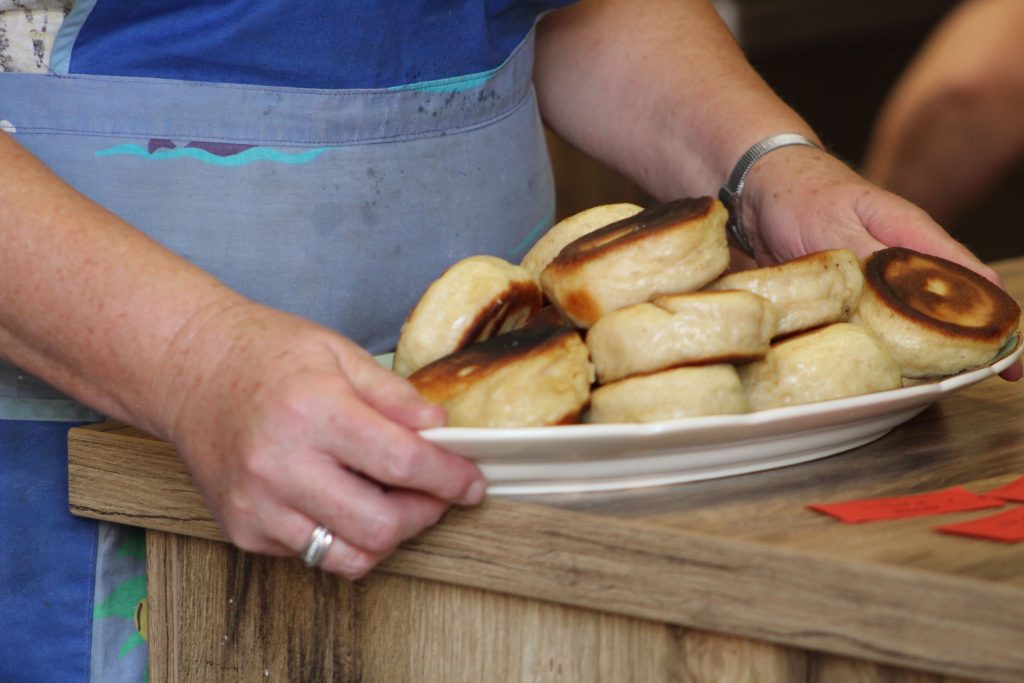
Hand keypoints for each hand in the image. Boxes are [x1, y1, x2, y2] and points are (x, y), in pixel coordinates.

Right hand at [150, 301, 485, 578]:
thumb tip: (441, 431)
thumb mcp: (338, 354)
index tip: (471, 481)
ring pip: (351, 556)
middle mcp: (281, 465)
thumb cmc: (264, 354)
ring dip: (388, 536)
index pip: (402, 463)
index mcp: (313, 412)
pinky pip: (314, 555)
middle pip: (381, 525)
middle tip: (435, 494)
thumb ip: (394, 396)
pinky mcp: (243, 530)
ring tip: (393, 502)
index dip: (450, 478)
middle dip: (426, 514)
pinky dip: (343, 538)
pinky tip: (342, 502)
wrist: (188, 369)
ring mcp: (258, 504)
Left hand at [742, 145, 1021, 380]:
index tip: (1010, 363)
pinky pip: (868, 328)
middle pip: (944, 310)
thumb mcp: (835, 227)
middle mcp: (901, 262)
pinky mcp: (844, 296)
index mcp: (913, 237)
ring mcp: (873, 281)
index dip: (997, 322)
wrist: (756, 188)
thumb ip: (868, 260)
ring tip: (921, 388)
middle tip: (965, 384)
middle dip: (959, 348)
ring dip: (914, 355)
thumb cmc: (800, 194)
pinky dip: (874, 349)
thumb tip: (898, 300)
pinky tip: (873, 374)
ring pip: (905, 324)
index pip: (972, 281)